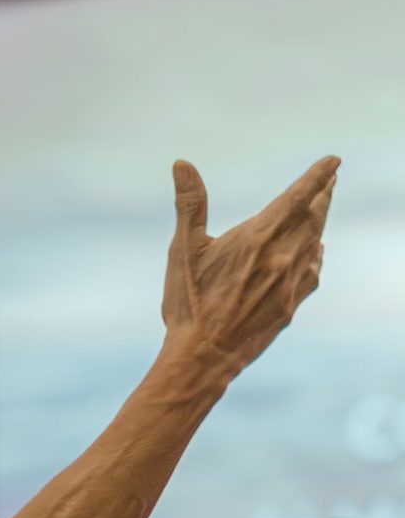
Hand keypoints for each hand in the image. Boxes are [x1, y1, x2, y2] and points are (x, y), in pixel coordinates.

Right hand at [161, 156, 338, 379]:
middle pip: (314, 216)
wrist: (205, 356)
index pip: (300, 196)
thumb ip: (189, 204)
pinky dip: (316, 255)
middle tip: (331, 181)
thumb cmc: (190, 304)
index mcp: (259, 237)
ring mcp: (292, 283)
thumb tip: (182, 164)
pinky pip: (313, 272)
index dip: (319, 176)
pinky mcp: (292, 305)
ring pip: (316, 242)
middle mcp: (284, 256)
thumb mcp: (184, 251)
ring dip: (319, 223)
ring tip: (320, 212)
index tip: (334, 161)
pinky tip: (314, 253)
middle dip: (323, 195)